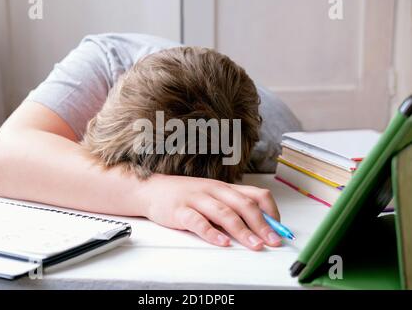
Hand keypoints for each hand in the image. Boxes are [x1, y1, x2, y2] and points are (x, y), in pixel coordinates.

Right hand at [138, 174, 281, 250]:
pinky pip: (198, 221)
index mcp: (225, 188)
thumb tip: (260, 227)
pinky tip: (222, 242)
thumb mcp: (212, 196)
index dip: (271, 211)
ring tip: (255, 244)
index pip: (256, 194)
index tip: (280, 229)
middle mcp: (214, 190)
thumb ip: (232, 208)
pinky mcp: (180, 210)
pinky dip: (211, 233)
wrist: (152, 189)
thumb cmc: (185, 195)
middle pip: (243, 205)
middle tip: (273, 241)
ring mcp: (197, 199)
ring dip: (242, 230)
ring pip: (224, 213)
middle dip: (261, 224)